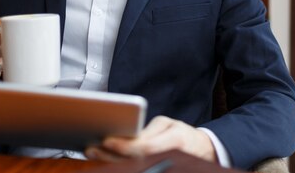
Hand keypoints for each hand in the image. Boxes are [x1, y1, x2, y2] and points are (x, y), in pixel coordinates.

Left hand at [85, 116, 215, 162]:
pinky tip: (106, 161)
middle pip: (135, 161)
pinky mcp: (156, 171)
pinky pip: (137, 170)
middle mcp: (167, 157)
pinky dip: (120, 166)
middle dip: (111, 156)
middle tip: (91, 148)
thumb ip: (150, 131)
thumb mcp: (170, 126)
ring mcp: (162, 167)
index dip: (124, 146)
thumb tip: (128, 135)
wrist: (202, 151)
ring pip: (133, 168)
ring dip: (111, 162)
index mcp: (173, 141)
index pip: (145, 148)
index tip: (106, 141)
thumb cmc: (183, 135)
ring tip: (94, 153)